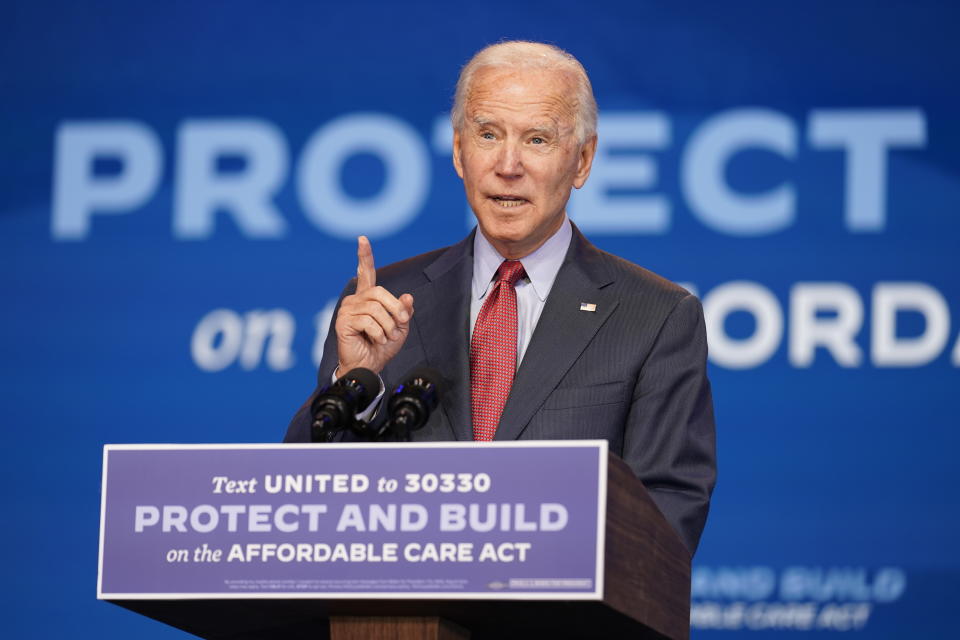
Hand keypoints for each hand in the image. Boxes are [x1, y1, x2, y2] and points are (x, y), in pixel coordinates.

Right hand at [334, 236, 414, 373]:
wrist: (370, 366)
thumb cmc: (382, 346)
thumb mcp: (400, 327)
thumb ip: (404, 310)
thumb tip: (407, 296)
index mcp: (367, 297)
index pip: (366, 272)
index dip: (365, 256)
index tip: (362, 239)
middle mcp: (355, 300)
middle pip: (380, 293)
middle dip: (395, 309)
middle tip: (401, 324)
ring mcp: (347, 309)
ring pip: (375, 309)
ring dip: (387, 326)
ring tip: (386, 337)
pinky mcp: (343, 322)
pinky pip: (368, 322)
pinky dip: (378, 333)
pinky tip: (376, 340)